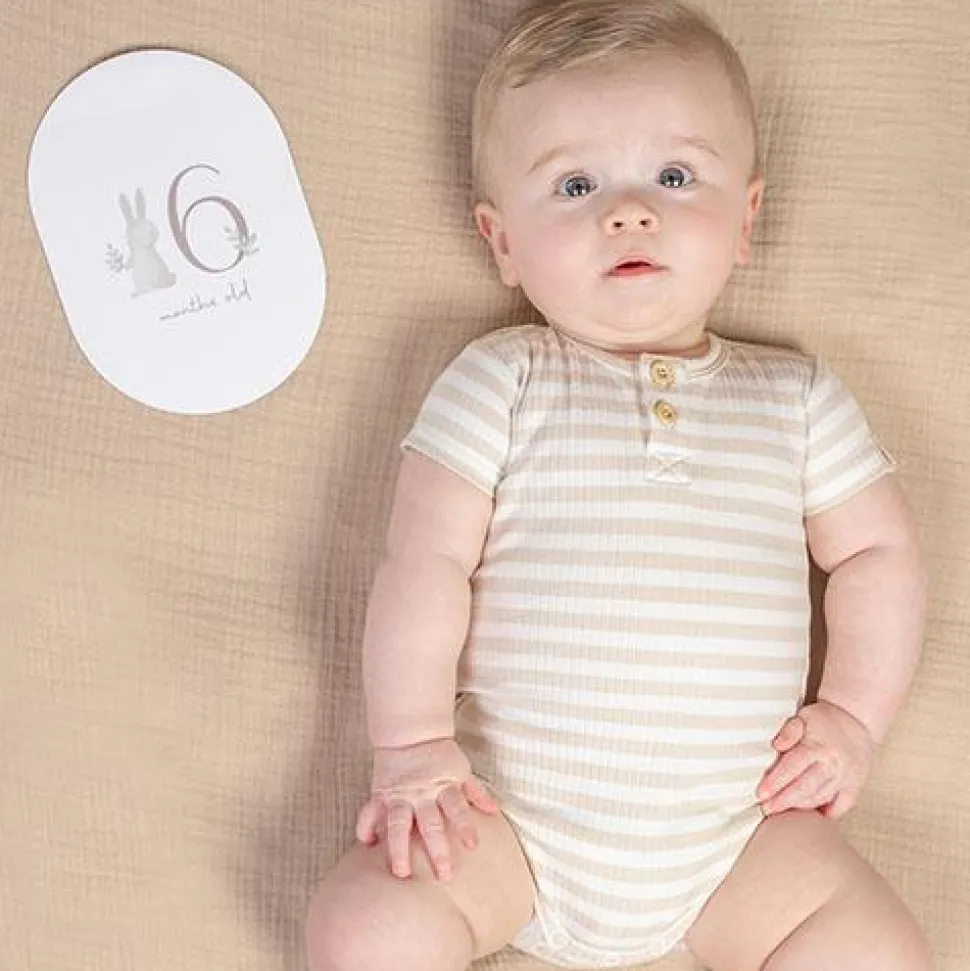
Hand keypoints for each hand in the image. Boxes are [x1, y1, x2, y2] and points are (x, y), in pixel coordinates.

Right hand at [355, 736, 499, 882]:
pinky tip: (367, 845)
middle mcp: (422, 794)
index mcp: (444, 787)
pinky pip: (369, 814)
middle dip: (437, 849)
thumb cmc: (440, 755)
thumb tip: (494, 810)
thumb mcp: (462, 770)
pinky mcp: (380, 795)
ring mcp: (399, 796)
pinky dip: (365, 829)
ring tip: (401, 873)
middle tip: (443, 875)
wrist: (411, 734)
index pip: (457, 809)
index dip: (465, 826)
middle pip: (430, 824)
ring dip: (399, 849)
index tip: (473, 846)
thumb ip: (476, 792)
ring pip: (398, 825)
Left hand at [756, 700, 875, 817]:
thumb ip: (789, 730)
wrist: (858, 720)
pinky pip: (842, 806)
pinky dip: (828, 812)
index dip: (775, 782)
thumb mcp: (804, 716)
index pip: (792, 767)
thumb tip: (777, 745)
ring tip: (782, 809)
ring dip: (800, 806)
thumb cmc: (826, 720)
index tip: (761, 793)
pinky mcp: (854, 786)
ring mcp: (845, 778)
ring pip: (820, 797)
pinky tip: (812, 813)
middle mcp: (832, 765)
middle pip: (804, 788)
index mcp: (817, 747)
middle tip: (767, 808)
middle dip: (783, 801)